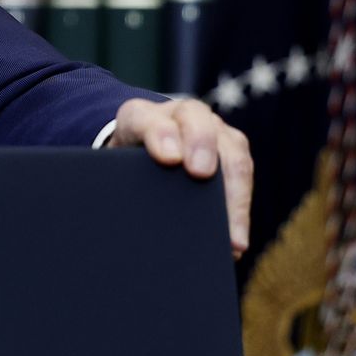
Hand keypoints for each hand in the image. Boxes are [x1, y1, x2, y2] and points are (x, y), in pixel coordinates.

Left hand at [108, 97, 252, 256]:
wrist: (140, 151)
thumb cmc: (123, 164)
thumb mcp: (111, 166)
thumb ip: (115, 178)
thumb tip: (125, 215)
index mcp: (140, 116)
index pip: (146, 118)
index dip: (159, 134)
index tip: (168, 159)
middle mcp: (180, 114)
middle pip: (198, 122)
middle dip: (201, 147)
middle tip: (200, 175)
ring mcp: (211, 128)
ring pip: (231, 149)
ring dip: (233, 190)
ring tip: (230, 235)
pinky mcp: (231, 148)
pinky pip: (244, 172)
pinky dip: (241, 208)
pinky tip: (235, 240)